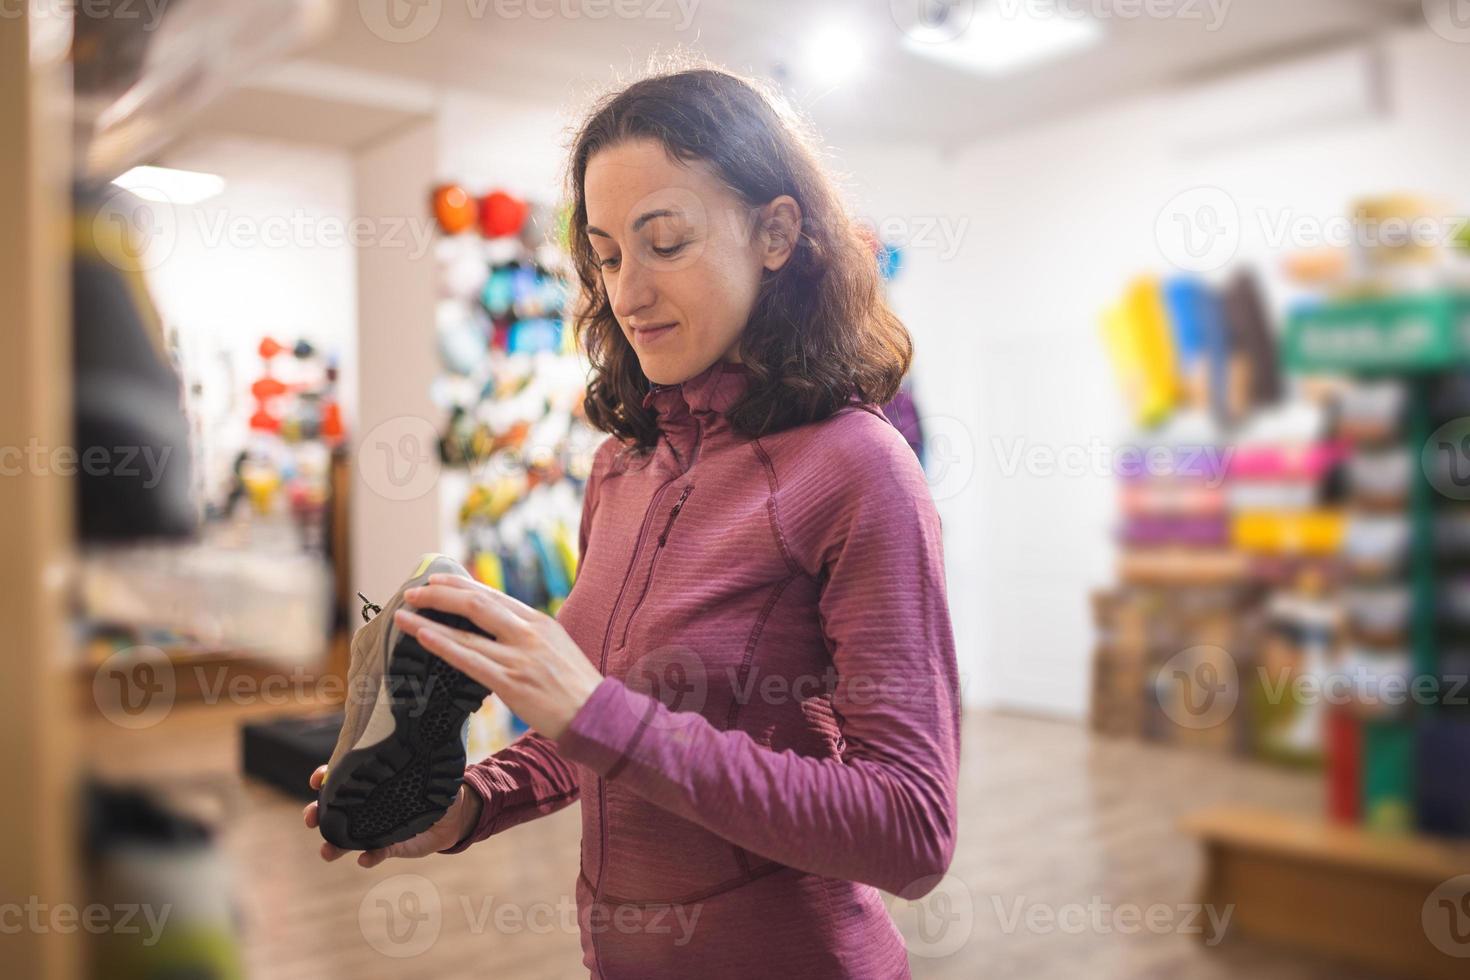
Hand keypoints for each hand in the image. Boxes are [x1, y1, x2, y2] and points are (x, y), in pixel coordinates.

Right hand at [301, 764, 482, 866]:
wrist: (453, 816)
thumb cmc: (437, 786)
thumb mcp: (431, 771)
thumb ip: (426, 763)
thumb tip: (430, 747)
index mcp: (373, 783)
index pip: (342, 777)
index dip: (325, 777)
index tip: (317, 778)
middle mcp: (368, 806)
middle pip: (333, 810)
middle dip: (316, 813)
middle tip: (310, 819)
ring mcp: (375, 828)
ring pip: (346, 838)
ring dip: (333, 846)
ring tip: (327, 852)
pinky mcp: (389, 847)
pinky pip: (375, 854)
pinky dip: (369, 858)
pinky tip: (365, 859)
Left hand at [394, 574, 603, 741]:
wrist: (596, 714)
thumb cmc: (575, 685)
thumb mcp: (555, 647)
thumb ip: (527, 635)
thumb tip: (497, 630)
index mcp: (538, 621)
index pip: (492, 595)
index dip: (460, 585)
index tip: (436, 581)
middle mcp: (528, 632)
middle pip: (476, 602)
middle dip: (439, 594)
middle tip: (413, 592)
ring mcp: (519, 656)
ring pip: (467, 629)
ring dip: (430, 618)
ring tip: (404, 613)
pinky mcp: (511, 682)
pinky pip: (469, 659)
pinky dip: (443, 645)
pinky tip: (423, 636)